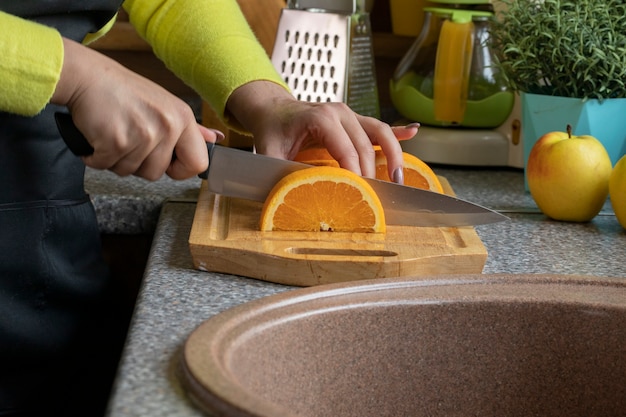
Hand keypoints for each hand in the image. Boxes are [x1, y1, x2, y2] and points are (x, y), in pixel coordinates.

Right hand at [51, 37, 216, 179]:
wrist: (87, 76)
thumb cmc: (124, 91)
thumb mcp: (166, 104)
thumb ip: (191, 128)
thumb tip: (214, 139)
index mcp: (182, 118)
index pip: (198, 163)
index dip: (180, 169)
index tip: (166, 162)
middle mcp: (167, 126)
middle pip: (157, 173)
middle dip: (138, 164)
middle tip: (129, 139)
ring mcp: (142, 135)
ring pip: (130, 172)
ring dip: (116, 160)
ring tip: (115, 134)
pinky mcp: (116, 141)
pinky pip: (106, 166)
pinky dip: (96, 157)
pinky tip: (98, 137)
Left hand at [226, 81, 417, 182]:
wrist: (271, 108)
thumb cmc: (270, 129)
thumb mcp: (268, 153)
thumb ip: (278, 172)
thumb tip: (289, 197)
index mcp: (320, 118)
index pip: (347, 150)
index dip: (355, 174)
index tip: (360, 194)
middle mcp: (339, 113)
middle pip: (366, 145)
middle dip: (374, 172)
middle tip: (378, 197)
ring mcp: (349, 114)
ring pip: (380, 132)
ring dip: (394, 154)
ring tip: (399, 179)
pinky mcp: (355, 119)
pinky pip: (380, 126)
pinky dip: (398, 131)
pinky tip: (413, 132)